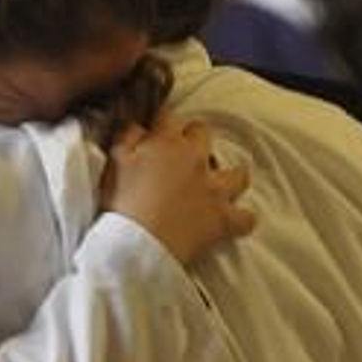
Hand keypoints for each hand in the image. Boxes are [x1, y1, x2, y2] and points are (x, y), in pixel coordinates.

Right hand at [99, 109, 254, 264]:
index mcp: (167, 142)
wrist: (138, 245)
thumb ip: (127, 137)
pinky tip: (234, 220)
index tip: (156, 127)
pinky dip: (241, 219)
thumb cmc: (122, 203)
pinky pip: (247, 218)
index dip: (162, 120)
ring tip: (220, 183)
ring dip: (231, 177)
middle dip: (195, 137)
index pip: (168, 116)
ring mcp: (215, 189)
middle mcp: (197, 159)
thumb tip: (137, 125)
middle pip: (204, 133)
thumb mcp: (114, 162)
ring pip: (238, 174)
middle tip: (181, 152)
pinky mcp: (224, 219)